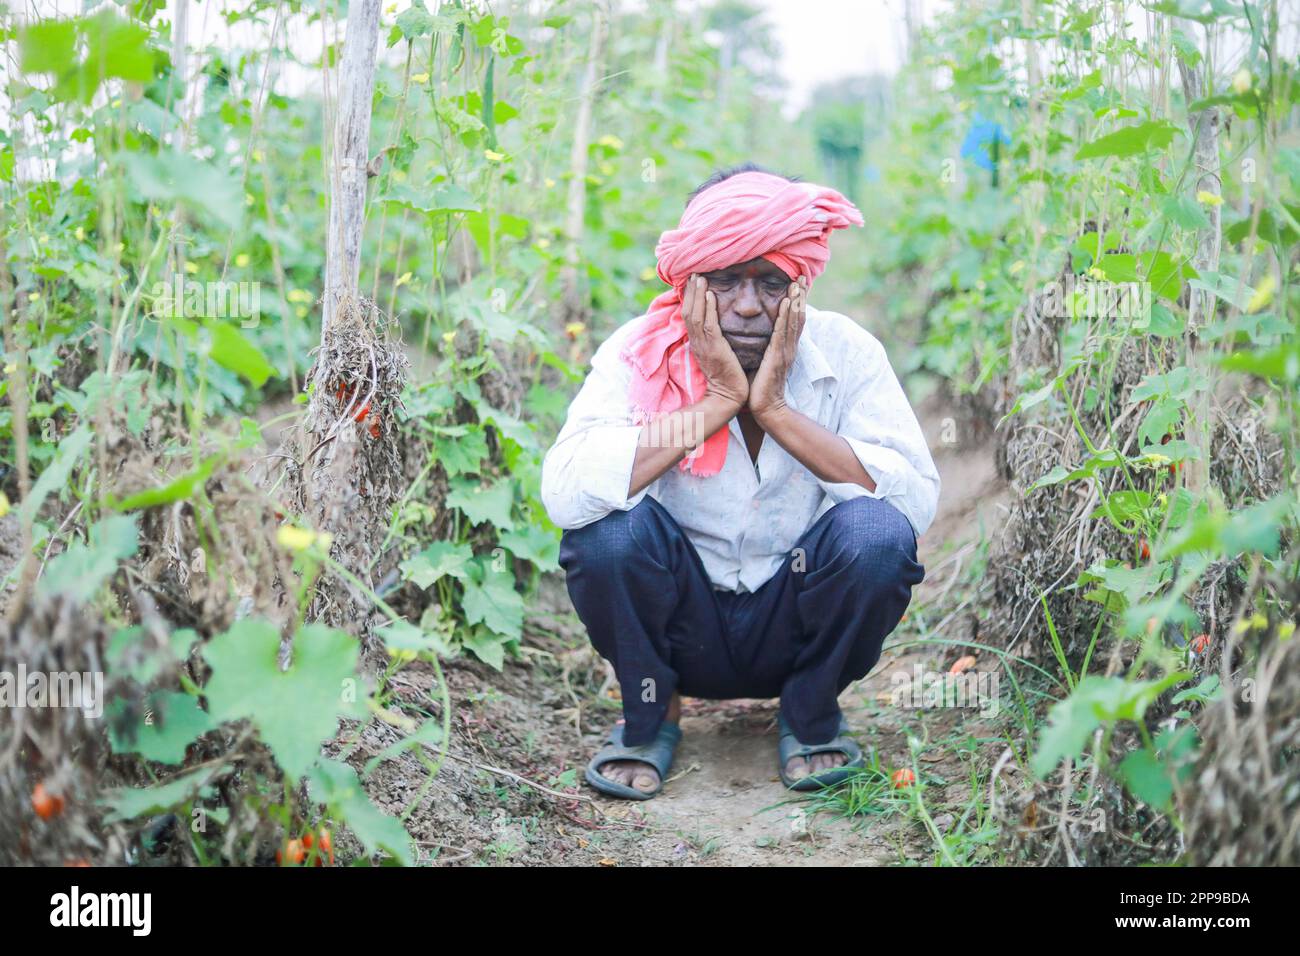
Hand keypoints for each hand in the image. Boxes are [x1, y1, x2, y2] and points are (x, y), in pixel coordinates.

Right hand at [681, 274, 746, 408]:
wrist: (729, 396)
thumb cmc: (728, 375)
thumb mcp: (718, 353)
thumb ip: (716, 337)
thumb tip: (718, 322)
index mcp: (698, 342)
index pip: (690, 315)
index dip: (691, 297)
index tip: (694, 280)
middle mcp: (697, 342)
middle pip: (688, 311)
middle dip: (691, 291)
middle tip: (694, 271)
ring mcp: (704, 345)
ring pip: (695, 315)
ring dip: (697, 294)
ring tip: (700, 277)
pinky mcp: (714, 349)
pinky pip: (708, 325)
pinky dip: (708, 308)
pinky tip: (710, 294)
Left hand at [748, 276, 806, 421]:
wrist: (765, 407)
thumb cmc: (760, 385)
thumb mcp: (763, 360)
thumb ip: (763, 346)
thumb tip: (755, 333)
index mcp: (785, 346)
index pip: (793, 319)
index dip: (796, 301)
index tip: (796, 283)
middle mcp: (789, 346)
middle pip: (798, 316)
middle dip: (800, 296)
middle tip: (801, 276)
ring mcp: (786, 351)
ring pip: (794, 320)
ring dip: (796, 300)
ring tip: (797, 283)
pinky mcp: (778, 356)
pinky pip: (783, 332)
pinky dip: (787, 316)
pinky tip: (788, 303)